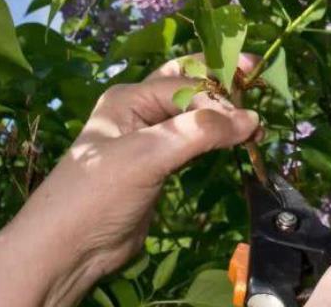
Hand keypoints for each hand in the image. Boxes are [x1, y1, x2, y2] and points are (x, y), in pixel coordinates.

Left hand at [0, 54, 260, 306]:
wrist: (69, 248)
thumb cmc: (100, 193)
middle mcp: (140, 111)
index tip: (253, 112)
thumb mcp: (147, 155)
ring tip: (255, 124)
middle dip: (224, 84)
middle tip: (260, 81)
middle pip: (190, 87)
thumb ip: (199, 132)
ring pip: (194, 116)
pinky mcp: (159, 165)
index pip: (187, 85)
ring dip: (223, 115)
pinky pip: (193, 142)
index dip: (222, 94)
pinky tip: (234, 140)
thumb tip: (251, 117)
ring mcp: (150, 139)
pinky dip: (215, 138)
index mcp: (130, 97)